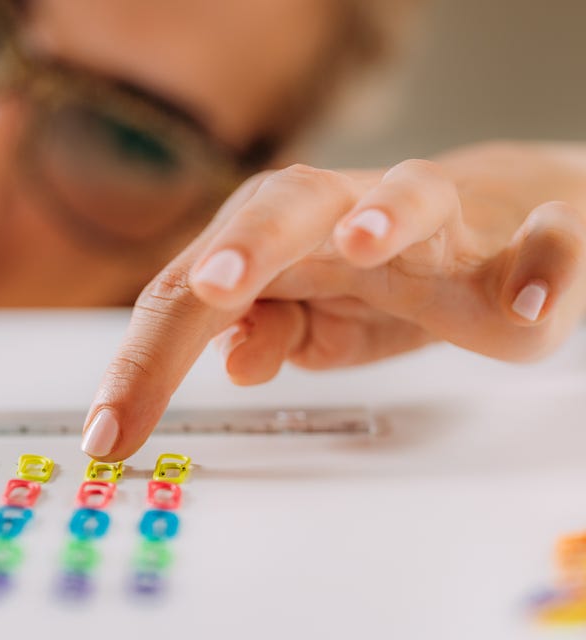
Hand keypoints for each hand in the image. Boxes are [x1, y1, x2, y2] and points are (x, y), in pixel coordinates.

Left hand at [81, 143, 585, 460]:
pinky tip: (528, 303)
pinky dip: (539, 266)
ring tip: (362, 242)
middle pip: (276, 209)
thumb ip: (265, 336)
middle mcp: (335, 215)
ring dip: (381, 215)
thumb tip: (238, 355)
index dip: (144, 363)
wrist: (490, 232)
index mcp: (262, 244)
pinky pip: (537, 246)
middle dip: (244, 245)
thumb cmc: (373, 277)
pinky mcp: (517, 238)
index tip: (110, 434)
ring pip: (404, 195)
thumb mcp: (306, 325)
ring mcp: (426, 217)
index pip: (186, 296)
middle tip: (217, 285)